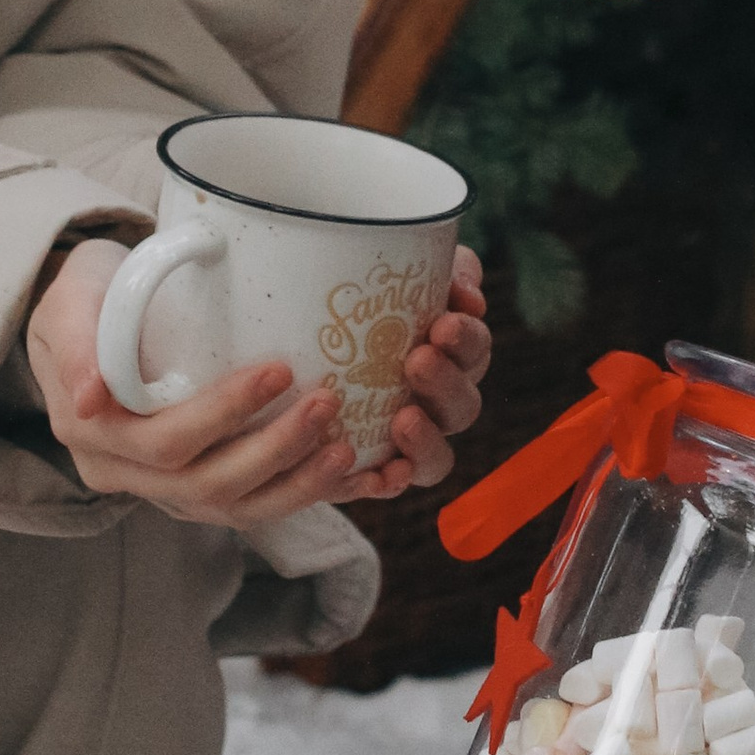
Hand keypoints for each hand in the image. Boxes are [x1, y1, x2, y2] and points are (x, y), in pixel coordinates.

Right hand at [28, 240, 362, 526]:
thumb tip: (89, 399)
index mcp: (92, 436)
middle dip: (273, 450)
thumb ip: (78, 343)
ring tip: (345, 449)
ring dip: (296, 486)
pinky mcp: (199, 490)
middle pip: (205, 485)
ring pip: (235, 509)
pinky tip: (353, 479)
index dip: (223, 416)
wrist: (94, 316)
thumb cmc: (90, 296)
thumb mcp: (70, 302)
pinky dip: (305, 495)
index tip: (279, 371)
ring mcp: (164, 490)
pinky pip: (256, 506)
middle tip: (326, 402)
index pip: (162, 442)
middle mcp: (126, 475)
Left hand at [336, 247, 493, 505]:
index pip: (474, 353)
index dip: (468, 342)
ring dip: (427, 439)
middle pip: (462, 406)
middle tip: (418, 359)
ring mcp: (403, 442)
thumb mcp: (390, 268)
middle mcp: (434, 404)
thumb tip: (468, 292)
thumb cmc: (351, 296)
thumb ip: (437, 268)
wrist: (279, 337)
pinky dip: (392, 482)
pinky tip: (383, 471)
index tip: (444, 322)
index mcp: (448, 356)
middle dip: (447, 383)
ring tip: (403, 418)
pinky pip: (389, 486)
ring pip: (436, 457)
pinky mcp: (367, 469)